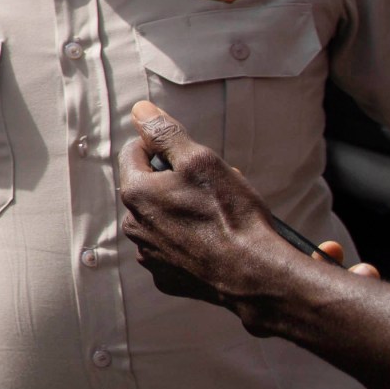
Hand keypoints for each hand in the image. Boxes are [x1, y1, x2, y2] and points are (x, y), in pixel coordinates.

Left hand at [117, 101, 333, 322]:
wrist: (256, 276)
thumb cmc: (231, 214)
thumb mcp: (201, 160)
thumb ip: (166, 134)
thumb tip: (139, 110)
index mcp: (135, 193)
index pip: (134, 152)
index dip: (162, 146)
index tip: (191, 155)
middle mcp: (134, 226)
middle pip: (149, 187)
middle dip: (177, 181)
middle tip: (214, 186)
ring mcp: (149, 255)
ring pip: (162, 218)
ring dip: (183, 210)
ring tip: (219, 215)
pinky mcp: (166, 278)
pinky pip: (173, 248)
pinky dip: (189, 241)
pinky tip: (215, 243)